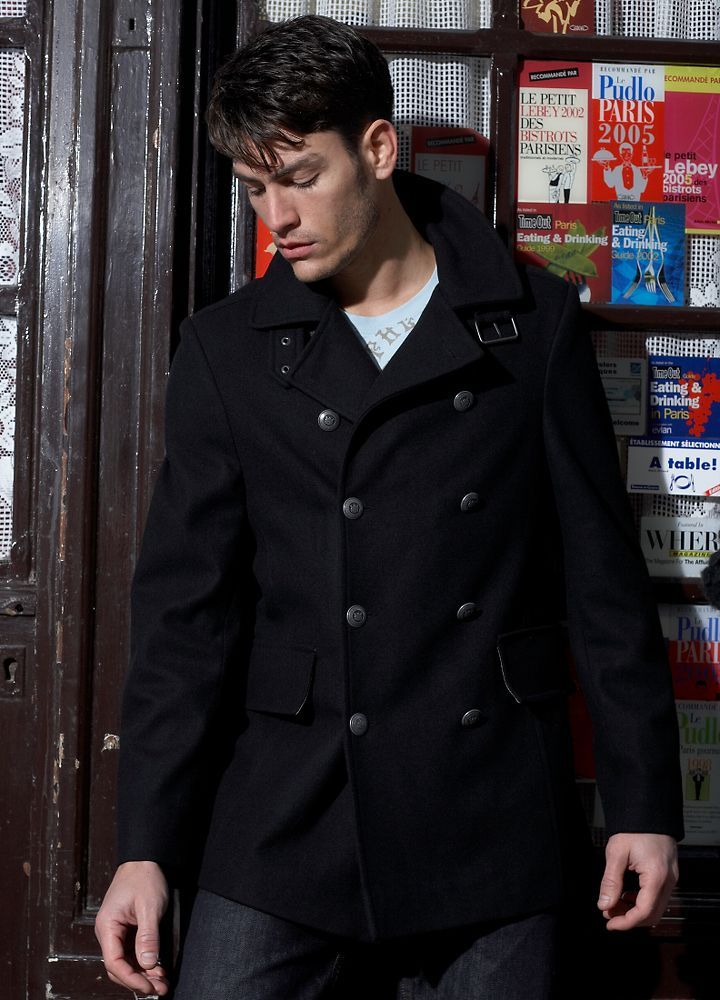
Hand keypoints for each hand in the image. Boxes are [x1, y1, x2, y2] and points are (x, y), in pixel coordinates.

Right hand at [95, 861, 170, 994]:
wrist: (145, 858)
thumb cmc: (144, 877)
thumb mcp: (149, 907)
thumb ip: (148, 936)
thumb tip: (148, 964)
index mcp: (107, 926)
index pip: (114, 962)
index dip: (132, 978)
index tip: (150, 987)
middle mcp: (108, 931)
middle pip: (119, 967)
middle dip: (139, 980)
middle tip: (160, 989)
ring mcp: (116, 931)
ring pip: (126, 962)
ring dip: (143, 973)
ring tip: (162, 982)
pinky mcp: (126, 930)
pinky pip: (131, 952)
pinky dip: (144, 962)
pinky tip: (158, 968)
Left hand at [597, 833, 677, 930]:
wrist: (648, 812)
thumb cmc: (634, 829)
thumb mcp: (616, 852)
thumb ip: (610, 881)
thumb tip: (604, 905)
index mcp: (656, 877)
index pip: (644, 912)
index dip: (626, 922)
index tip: (609, 923)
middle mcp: (668, 881)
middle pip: (652, 914)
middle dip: (629, 918)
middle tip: (608, 914)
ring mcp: (671, 879)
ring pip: (655, 907)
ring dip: (634, 911)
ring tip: (613, 904)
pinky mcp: (668, 876)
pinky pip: (657, 897)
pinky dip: (641, 901)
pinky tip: (625, 896)